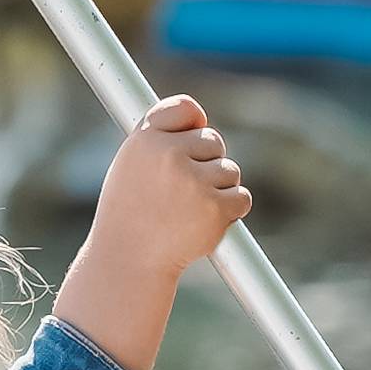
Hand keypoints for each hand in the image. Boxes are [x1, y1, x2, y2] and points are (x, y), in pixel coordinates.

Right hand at [55, 97, 252, 369]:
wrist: (129, 260)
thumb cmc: (130, 211)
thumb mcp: (132, 164)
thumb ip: (160, 135)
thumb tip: (200, 117)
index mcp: (146, 140)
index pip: (186, 109)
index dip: (194, 122)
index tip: (190, 136)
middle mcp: (170, 155)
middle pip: (214, 142)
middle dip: (206, 163)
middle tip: (180, 192)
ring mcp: (194, 182)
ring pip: (229, 171)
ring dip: (218, 190)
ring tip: (186, 212)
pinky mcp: (215, 208)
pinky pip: (241, 197)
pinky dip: (230, 211)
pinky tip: (202, 223)